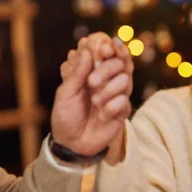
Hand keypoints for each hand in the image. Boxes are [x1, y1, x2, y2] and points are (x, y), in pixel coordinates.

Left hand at [51, 32, 133, 155]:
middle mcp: (108, 80)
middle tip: (92, 82)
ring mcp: (117, 95)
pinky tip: (102, 115)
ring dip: (109, 90)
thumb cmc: (66, 115)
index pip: (108, 53)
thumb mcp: (65, 93)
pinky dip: (112, 107)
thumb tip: (86, 51)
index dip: (111, 48)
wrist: (71, 143)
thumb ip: (77, 73)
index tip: (106, 48)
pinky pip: (125, 102)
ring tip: (95, 102)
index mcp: (93, 72)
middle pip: (121, 63)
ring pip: (125, 81)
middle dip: (108, 69)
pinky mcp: (123, 111)